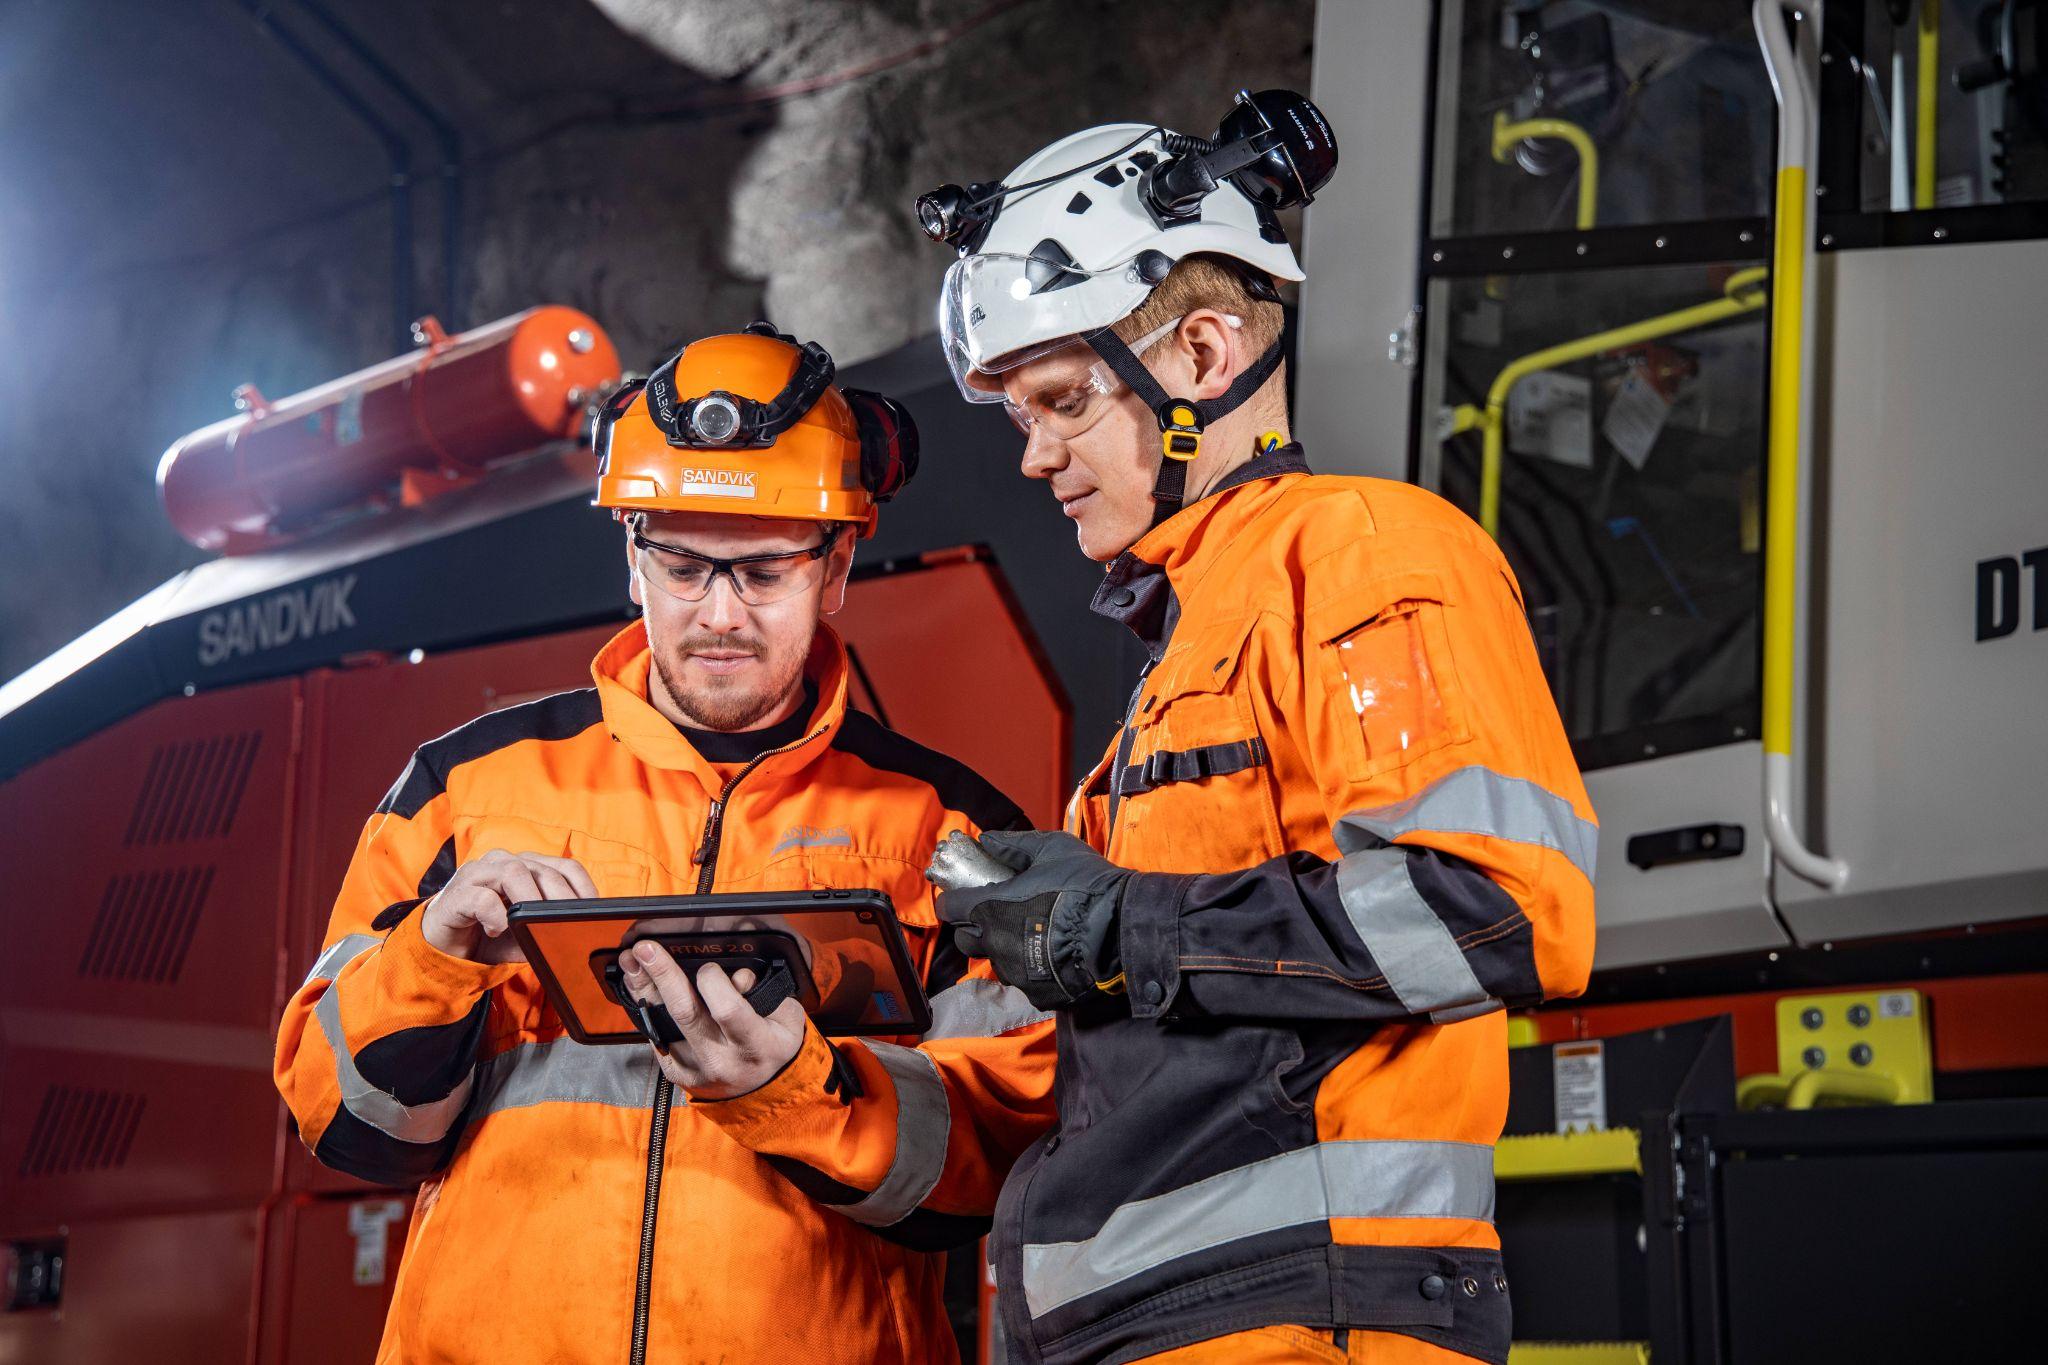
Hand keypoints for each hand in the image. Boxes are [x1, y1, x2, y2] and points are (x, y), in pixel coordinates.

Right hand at [420, 850, 596, 963]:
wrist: (446, 948)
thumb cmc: (490, 935)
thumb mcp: (527, 935)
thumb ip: (547, 929)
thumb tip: (575, 935)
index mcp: (525, 867)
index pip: (564, 866)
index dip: (583, 887)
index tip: (594, 911)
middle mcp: (503, 863)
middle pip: (542, 871)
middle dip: (561, 900)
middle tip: (569, 924)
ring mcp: (478, 874)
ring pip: (513, 872)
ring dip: (530, 899)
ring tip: (534, 923)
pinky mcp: (457, 893)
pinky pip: (482, 897)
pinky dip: (495, 915)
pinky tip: (498, 930)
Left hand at [615, 941, 806, 1098]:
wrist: (757, 1089)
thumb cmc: (772, 1046)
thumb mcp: (785, 1018)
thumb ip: (762, 993)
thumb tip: (734, 974)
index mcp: (754, 1045)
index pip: (727, 1009)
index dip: (714, 982)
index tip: (708, 967)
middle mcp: (721, 1059)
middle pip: (685, 1012)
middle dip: (663, 974)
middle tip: (645, 949)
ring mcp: (695, 1068)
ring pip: (662, 1021)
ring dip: (643, 987)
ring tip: (631, 962)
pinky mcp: (676, 1072)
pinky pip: (656, 1034)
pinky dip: (646, 1008)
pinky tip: (638, 986)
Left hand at [936, 830, 1132, 1009]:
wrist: (1121, 929)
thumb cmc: (1084, 884)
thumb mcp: (1052, 849)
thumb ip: (1015, 845)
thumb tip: (987, 839)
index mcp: (990, 908)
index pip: (949, 908)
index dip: (954, 900)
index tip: (965, 896)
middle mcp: (995, 944)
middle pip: (966, 941)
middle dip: (974, 928)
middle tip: (997, 916)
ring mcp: (1015, 973)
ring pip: (995, 962)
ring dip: (1003, 950)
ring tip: (1030, 936)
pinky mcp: (1036, 993)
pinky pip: (1024, 981)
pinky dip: (1031, 970)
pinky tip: (1050, 956)